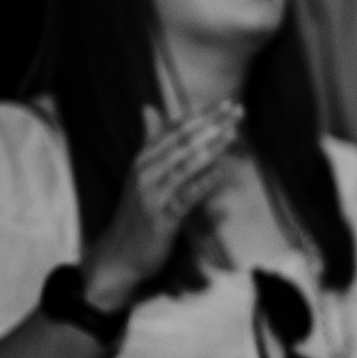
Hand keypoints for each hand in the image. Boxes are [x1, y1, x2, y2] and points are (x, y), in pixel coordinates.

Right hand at [83, 102, 240, 304]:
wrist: (119, 254)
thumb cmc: (136, 213)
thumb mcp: (142, 174)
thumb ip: (150, 141)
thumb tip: (149, 107)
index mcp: (143, 159)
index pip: (174, 130)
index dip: (201, 115)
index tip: (226, 103)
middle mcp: (145, 172)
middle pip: (182, 142)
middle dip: (211, 125)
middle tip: (237, 111)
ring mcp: (152, 194)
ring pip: (184, 165)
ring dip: (211, 147)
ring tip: (234, 133)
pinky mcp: (161, 217)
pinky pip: (186, 196)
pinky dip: (204, 182)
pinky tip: (222, 171)